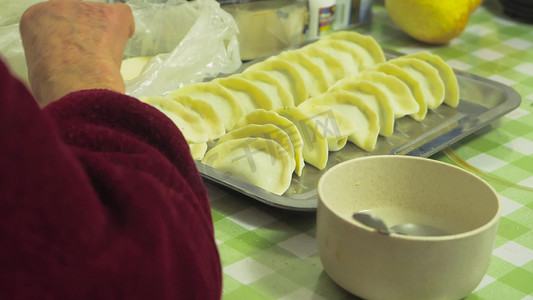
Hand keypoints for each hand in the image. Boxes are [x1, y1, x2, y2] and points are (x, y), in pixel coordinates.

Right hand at [20, 0, 134, 106]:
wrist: (75, 86)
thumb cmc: (55, 85)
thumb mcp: (38, 69)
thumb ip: (49, 56)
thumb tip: (62, 67)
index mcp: (36, 19)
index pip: (54, 23)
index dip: (66, 41)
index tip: (70, 55)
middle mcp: (59, 6)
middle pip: (76, 18)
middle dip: (84, 36)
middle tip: (88, 59)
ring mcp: (86, 8)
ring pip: (99, 19)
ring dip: (103, 37)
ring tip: (101, 61)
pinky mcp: (109, 13)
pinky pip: (122, 16)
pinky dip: (123, 29)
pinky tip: (119, 47)